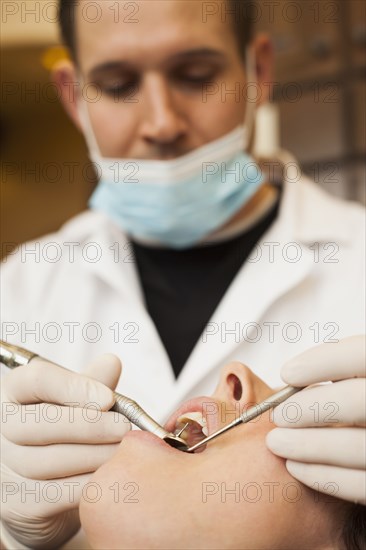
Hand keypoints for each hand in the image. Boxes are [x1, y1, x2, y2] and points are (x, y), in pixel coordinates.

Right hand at [0, 354, 129, 548]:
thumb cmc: (63, 433)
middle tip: (124, 427)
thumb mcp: (76, 402)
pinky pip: (56, 494)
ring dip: (94, 455)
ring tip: (123, 450)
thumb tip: (112, 362)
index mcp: (14, 391)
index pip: (36, 379)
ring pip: (49, 460)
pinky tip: (110, 475)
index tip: (109, 399)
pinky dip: (88, 484)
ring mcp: (5, 467)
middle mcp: (2, 426)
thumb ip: (92, 382)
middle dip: (90, 425)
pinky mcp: (17, 503)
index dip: (74, 388)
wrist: (45, 489)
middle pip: (40, 422)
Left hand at [266, 335, 365, 503]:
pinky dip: (323, 476)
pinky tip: (296, 466)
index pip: (361, 355)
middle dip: (310, 407)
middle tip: (278, 415)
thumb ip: (340, 372)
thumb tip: (293, 378)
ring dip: (308, 445)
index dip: (323, 362)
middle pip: (358, 401)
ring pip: (356, 447)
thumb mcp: (356, 378)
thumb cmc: (357, 399)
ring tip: (276, 442)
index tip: (288, 373)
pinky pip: (360, 484)